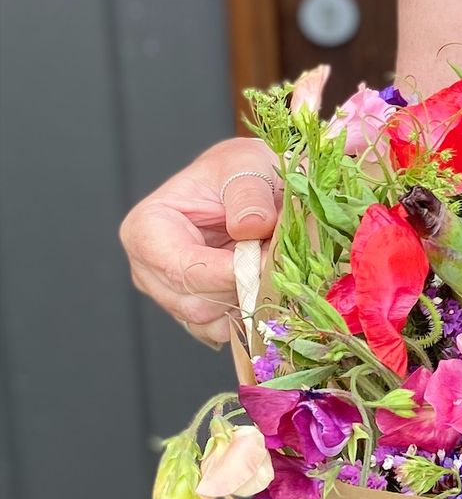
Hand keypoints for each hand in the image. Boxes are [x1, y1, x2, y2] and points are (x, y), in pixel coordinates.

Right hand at [119, 138, 280, 344]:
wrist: (258, 187)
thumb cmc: (243, 171)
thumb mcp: (246, 166)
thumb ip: (248, 196)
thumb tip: (250, 227)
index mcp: (147, 228)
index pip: (179, 268)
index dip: (225, 273)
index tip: (266, 263)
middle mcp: (150, 268)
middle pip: (193, 304)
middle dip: (242, 288)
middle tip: (276, 261)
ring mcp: (172, 295)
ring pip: (210, 324)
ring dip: (250, 303)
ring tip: (270, 268)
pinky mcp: (199, 312)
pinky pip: (223, 332)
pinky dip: (250, 316)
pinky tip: (265, 287)